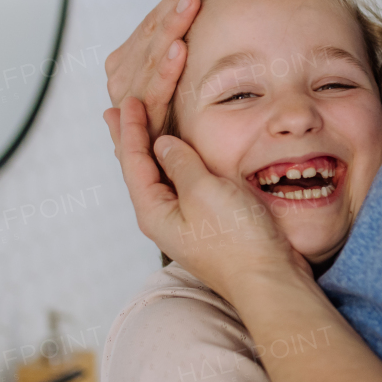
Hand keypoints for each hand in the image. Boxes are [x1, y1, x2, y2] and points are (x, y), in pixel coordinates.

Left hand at [103, 98, 309, 299]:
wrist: (269, 281)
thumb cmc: (238, 242)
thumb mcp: (205, 192)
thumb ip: (181, 163)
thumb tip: (163, 145)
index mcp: (154, 211)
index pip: (134, 160)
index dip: (130, 127)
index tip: (127, 100)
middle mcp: (163, 218)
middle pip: (139, 169)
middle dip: (128, 138)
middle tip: (113, 112)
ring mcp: (184, 222)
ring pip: (159, 176)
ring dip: (149, 148)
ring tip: (138, 129)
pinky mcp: (206, 223)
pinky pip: (180, 184)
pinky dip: (174, 162)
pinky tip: (177, 159)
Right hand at [104, 0, 213, 141]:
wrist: (168, 184)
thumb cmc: (180, 132)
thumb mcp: (179, 87)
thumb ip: (178, 57)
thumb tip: (193, 8)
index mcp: (130, 64)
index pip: (157, 19)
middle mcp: (123, 78)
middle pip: (155, 30)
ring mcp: (129, 100)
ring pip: (155, 54)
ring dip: (173, 25)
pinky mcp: (140, 123)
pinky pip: (156, 91)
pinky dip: (166, 69)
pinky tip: (179, 48)